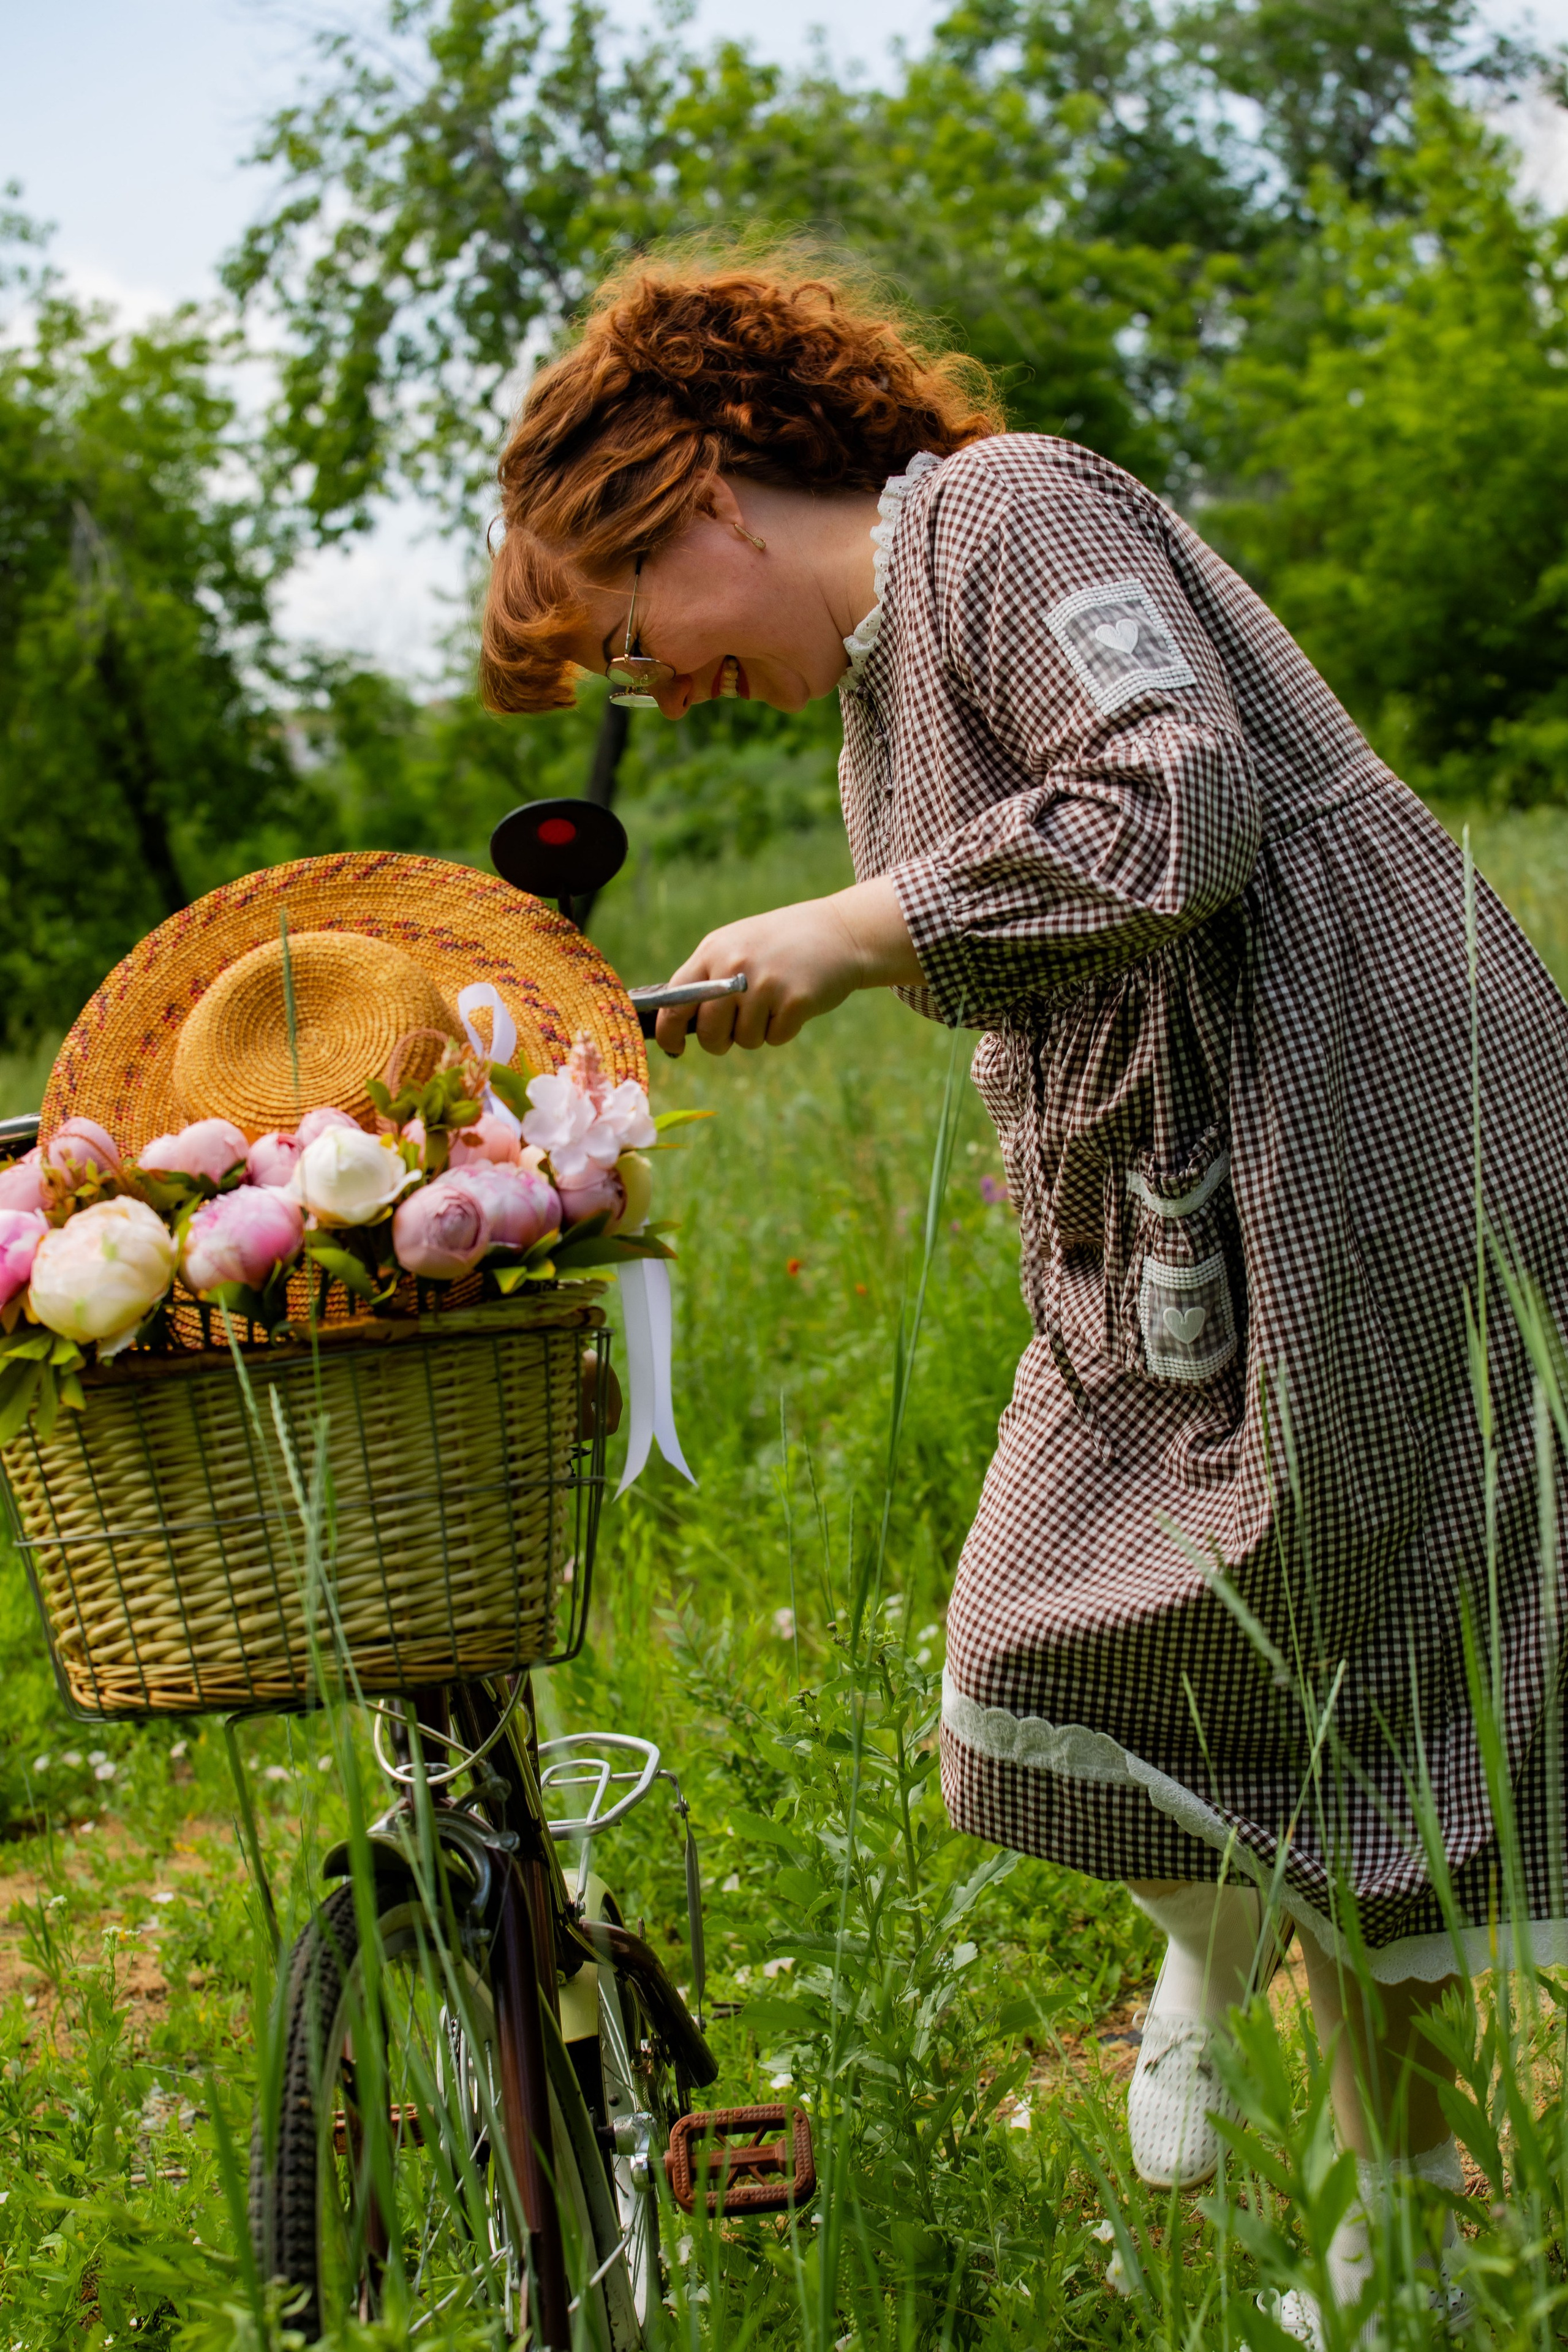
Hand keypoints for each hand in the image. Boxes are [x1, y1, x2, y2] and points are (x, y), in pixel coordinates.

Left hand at [654, 876, 925, 1055]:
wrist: (837, 931)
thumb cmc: (779, 945)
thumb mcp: (736, 946)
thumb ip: (706, 978)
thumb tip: (675, 1023)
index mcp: (713, 952)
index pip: (675, 1000)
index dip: (668, 1031)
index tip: (674, 1047)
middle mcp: (735, 966)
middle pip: (709, 1032)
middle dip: (719, 1042)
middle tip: (735, 1031)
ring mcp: (766, 983)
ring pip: (745, 1039)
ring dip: (757, 1032)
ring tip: (773, 1003)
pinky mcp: (796, 1000)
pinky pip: (775, 1038)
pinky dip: (783, 1030)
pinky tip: (793, 1003)